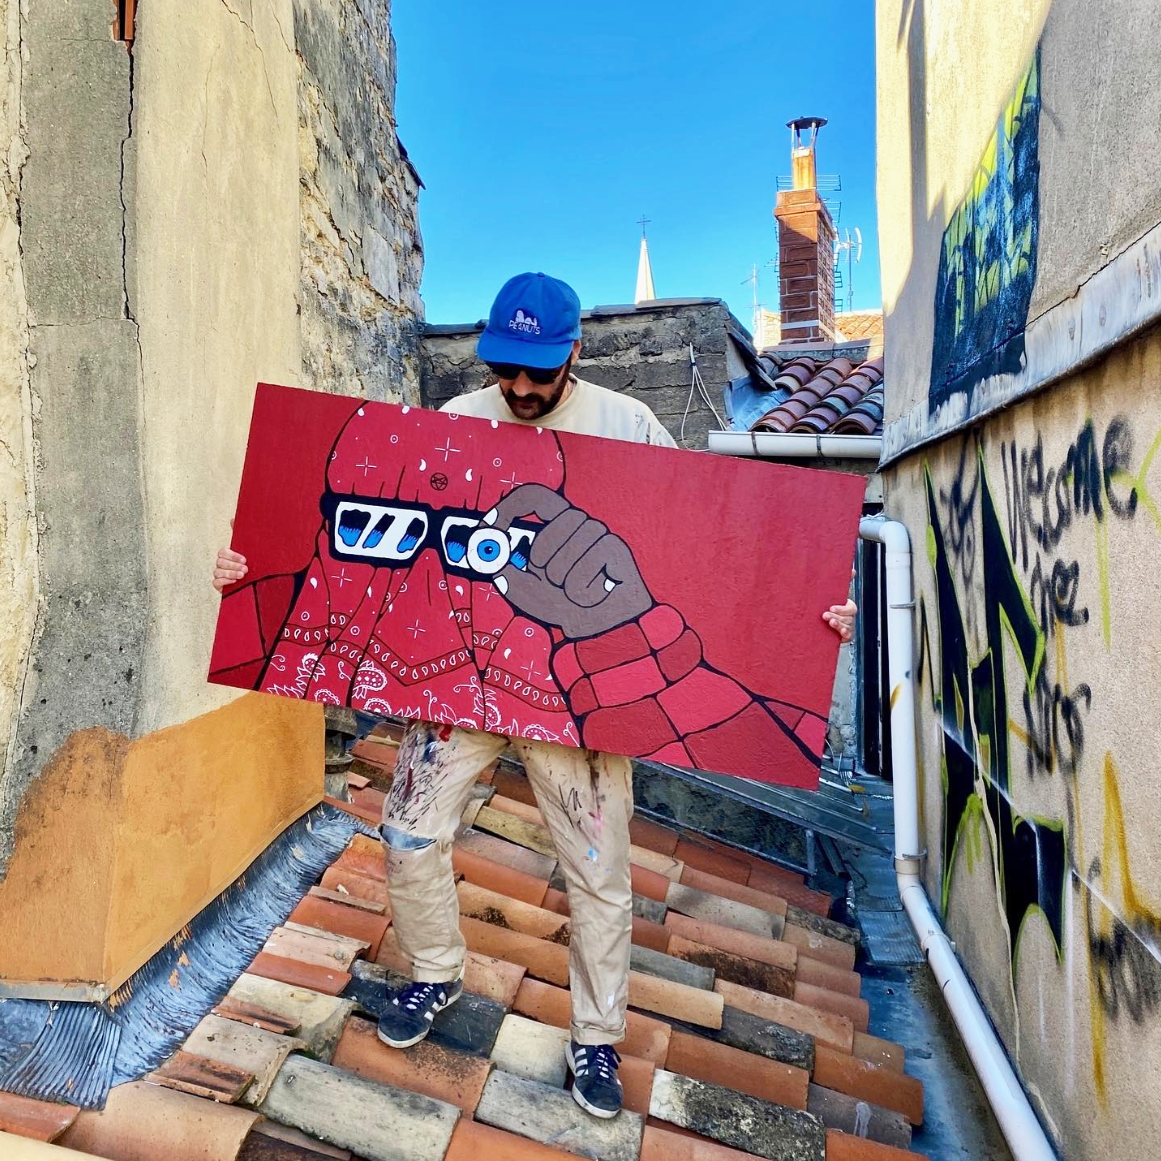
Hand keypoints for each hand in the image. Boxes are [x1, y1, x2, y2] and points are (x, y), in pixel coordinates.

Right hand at [213, 520, 246, 592]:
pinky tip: (235, 582)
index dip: (232, 555)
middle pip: (220, 562)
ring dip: (230, 573)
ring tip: (242, 575)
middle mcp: (221, 564)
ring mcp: (219, 574)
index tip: (244, 559)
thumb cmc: (251, 564)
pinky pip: (216, 582)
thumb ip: (241, 535)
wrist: (255, 582)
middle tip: (246, 568)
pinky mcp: (220, 585)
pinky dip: (225, 581)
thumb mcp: (249, 550)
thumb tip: (233, 518)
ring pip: (217, 572)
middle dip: (233, 565)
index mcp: (228, 555)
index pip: (223, 552)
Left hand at [486, 483, 652, 638]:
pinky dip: (581, 594)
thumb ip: (511, 579)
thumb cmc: (568, 606)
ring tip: (575, 593)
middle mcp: (580, 524)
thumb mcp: (531, 594)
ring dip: (563, 583)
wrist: (604, 628)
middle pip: (551, 528)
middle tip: (550, 581)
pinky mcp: (616, 550)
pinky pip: (583, 573)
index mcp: (559, 525)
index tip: (486, 528)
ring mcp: (601, 534)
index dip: (509, 508)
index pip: (535, 497)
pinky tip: (594, 596)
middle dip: (542, 562)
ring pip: (567, 554)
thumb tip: (493, 563)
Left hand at [822, 567, 856, 641]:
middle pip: (848, 618)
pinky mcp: (844, 636)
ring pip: (847, 626)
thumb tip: (852, 569)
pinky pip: (848, 636)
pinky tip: (840, 632)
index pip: (850, 608)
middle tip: (825, 615)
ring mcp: (847, 627)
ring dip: (838, 624)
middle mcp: (849, 617)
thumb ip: (840, 582)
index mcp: (847, 607)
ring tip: (829, 622)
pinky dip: (845, 633)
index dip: (842, 608)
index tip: (831, 608)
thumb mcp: (832, 594)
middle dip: (837, 616)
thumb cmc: (827, 606)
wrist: (819, 623)